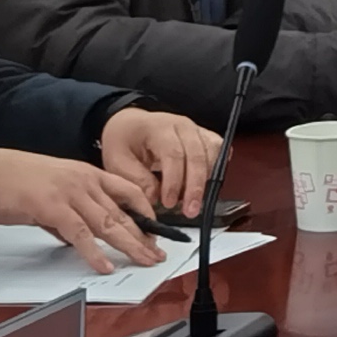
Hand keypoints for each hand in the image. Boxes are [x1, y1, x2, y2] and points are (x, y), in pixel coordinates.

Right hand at [0, 145, 167, 271]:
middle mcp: (84, 181)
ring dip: (129, 245)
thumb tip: (75, 238)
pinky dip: (94, 252)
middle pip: (124, 212)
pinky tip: (105, 265)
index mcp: (87, 174)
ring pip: (109, 223)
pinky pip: (80, 234)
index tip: (157, 230)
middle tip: (158, 253)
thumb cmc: (14, 181)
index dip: (146, 212)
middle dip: (145, 235)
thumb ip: (67, 214)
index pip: (129, 192)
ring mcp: (70, 194)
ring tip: (144, 260)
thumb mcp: (51, 193)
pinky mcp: (53, 208)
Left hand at [95, 105, 220, 217]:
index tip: (168, 203)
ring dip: (207, 180)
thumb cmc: (123, 141)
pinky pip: (219, 150)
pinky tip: (207, 185)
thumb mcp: (117, 162)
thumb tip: (155, 197)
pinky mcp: (204, 136)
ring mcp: (196, 129)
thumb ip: (136, 180)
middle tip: (190, 211)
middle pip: (197, 155)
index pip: (173, 154)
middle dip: (196, 187)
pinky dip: (216, 169)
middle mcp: (182, 126)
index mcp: (158, 128)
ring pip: (213, 152)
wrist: (131, 125)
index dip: (174, 181)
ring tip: (193, 202)